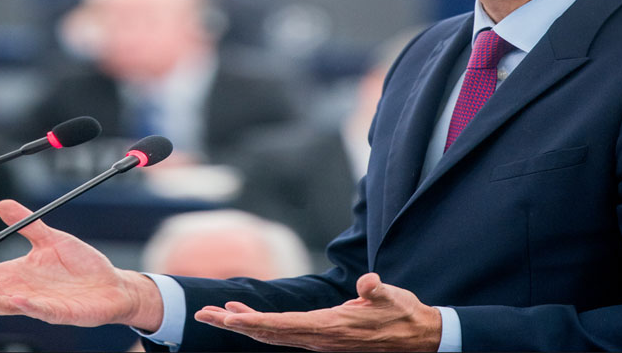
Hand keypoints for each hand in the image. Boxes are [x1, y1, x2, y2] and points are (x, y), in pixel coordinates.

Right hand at [0, 200, 162, 330]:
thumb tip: (2, 204)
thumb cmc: (81, 266)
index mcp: (19, 273)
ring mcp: (40, 303)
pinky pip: (40, 309)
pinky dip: (27, 304)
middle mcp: (24, 290)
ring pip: (8, 305)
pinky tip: (16, 298)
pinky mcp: (60, 312)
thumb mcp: (51, 239)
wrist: (112, 285)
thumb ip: (26, 224)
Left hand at [194, 273, 441, 351]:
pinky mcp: (322, 337)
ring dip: (243, 324)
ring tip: (217, 312)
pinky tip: (246, 314)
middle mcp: (319, 338)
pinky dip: (260, 325)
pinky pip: (283, 333)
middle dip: (235, 324)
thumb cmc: (403, 312)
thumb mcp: (392, 297)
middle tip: (204, 314)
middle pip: (268, 333)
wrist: (418, 335)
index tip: (229, 316)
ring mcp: (319, 341)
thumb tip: (368, 281)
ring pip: (272, 335)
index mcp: (331, 327)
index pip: (283, 325)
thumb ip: (377, 290)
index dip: (254, 322)